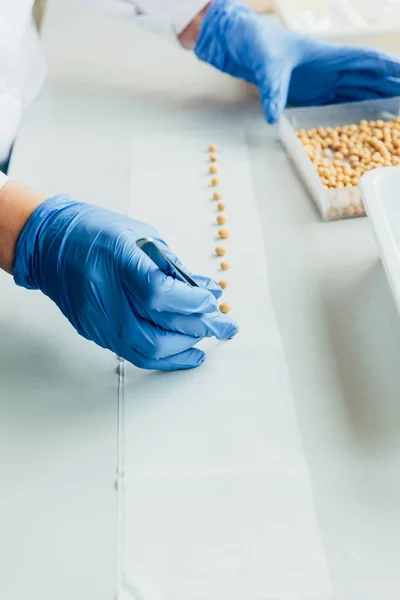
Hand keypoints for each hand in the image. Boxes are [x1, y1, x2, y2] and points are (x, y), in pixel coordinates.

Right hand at [13, 196, 237, 370]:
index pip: (158, 293)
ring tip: (202, 342)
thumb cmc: (97, 232)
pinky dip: (161, 356)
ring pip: (144, 350)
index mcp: (117, 259)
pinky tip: (180, 351)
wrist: (51, 244)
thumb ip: (174, 268)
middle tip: (221, 328)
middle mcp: (103, 293)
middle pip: (155, 331)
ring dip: (181, 350)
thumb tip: (207, 292)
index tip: (210, 303)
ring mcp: (96, 317)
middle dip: (196, 332)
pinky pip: (131, 353)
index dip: (191, 303)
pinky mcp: (93, 331)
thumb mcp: (142, 237)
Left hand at [195, 0, 399, 122]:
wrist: (241, 46)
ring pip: (359, 91)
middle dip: (390, 88)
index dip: (387, 68)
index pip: (366, 60)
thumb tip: (271, 116)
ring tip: (396, 114)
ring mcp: (323, 82)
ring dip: (378, 101)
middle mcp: (331, 69)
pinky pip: (341, 103)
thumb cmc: (257, 46)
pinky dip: (357, 111)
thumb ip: (271, 91)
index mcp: (327, 56)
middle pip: (369, 78)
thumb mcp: (266, 67)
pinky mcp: (313, 95)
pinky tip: (368, 122)